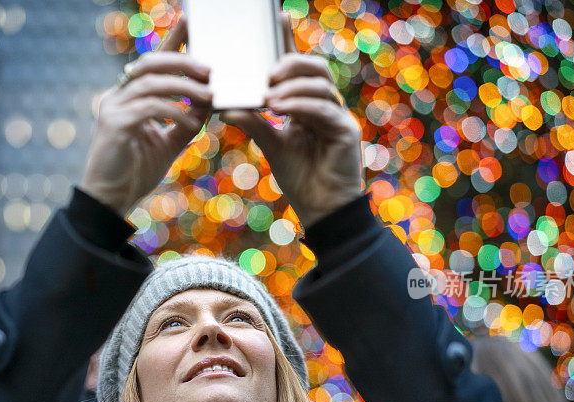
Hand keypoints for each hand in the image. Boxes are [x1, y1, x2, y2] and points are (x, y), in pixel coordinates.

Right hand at [80, 18, 212, 215]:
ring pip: (151, 83)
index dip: (173, 41)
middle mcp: (118, 96)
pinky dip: (174, 111)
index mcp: (130, 97)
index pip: (154, 62)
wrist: (111, 200)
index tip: (192, 23)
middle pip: (151, 63)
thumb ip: (185, 124)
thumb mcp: (168, 144)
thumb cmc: (136, 172)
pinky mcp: (114, 125)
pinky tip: (192, 120)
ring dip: (184, 86)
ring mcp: (113, 108)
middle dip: (184, 61)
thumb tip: (208, 106)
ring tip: (209, 95)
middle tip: (211, 70)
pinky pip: (149, 108)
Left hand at [221, 17, 361, 227]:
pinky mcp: (346, 131)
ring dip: (293, 85)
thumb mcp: (271, 145)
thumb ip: (254, 124)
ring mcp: (338, 116)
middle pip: (313, 68)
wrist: (321, 210)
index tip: (277, 18)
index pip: (298, 68)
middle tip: (267, 72)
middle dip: (290, 63)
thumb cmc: (300, 177)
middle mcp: (325, 105)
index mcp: (307, 104)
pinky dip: (301, 105)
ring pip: (320, 85)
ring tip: (269, 94)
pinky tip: (281, 108)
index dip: (289, 42)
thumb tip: (227, 107)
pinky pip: (323, 108)